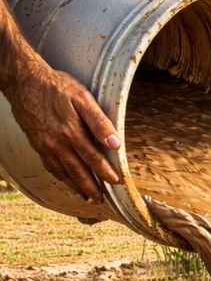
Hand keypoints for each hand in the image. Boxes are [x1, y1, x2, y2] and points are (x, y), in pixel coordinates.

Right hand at [8, 62, 119, 202]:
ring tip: (87, 197)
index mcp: (71, 132)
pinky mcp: (36, 144)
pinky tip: (67, 180)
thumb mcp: (82, 98)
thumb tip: (115, 143)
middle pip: (78, 171)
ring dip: (77, 186)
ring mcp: (44, 145)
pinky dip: (60, 177)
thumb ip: (99, 122)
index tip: (116, 182)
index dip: (105, 172)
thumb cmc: (56, 87)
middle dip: (92, 187)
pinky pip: (50, 166)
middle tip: (101, 199)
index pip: (93, 158)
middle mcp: (56, 143)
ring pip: (63, 172)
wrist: (24, 81)